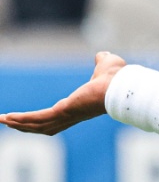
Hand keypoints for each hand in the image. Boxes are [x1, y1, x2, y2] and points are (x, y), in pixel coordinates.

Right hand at [0, 51, 125, 134]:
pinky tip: (8, 119)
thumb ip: (102, 61)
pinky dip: (23, 119)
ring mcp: (68, 115)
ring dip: (19, 123)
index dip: (42, 118)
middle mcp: (73, 115)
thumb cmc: (119, 78)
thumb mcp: (106, 66)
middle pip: (43, 126)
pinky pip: (39, 118)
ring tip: (2, 120)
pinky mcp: (64, 112)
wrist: (123, 86)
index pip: (57, 116)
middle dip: (24, 125)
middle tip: (7, 122)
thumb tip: (103, 56)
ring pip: (38, 124)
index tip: (29, 118)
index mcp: (80, 107)